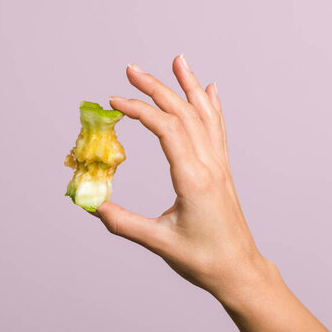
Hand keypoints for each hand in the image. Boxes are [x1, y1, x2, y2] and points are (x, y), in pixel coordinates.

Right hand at [95, 55, 272, 303]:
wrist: (239, 271)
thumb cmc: (203, 260)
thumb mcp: (159, 243)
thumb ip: (123, 223)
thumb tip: (93, 206)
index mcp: (193, 179)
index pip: (167, 129)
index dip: (139, 110)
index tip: (114, 101)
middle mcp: (209, 165)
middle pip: (183, 113)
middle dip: (156, 88)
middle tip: (132, 69)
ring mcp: (219, 166)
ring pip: (204, 115)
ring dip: (188, 86)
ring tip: (177, 61)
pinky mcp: (221, 171)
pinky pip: (217, 130)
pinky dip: (211, 106)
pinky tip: (209, 90)